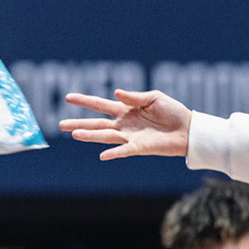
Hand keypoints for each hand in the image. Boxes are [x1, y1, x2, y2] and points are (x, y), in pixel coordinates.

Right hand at [60, 89, 191, 159]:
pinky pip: (124, 150)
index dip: (85, 101)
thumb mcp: (154, 98)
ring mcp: (130, 136)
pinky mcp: (140, 147)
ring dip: (90, 135)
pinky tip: (102, 155)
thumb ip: (134, 97)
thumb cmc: (173, 112)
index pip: (101, 105)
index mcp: (126, 109)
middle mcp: (124, 124)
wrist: (188, 129)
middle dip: (79, 123)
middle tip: (61, 125)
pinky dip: (114, 153)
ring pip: (105, 136)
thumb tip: (115, 93)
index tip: (68, 98)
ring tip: (74, 134)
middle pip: (97, 123)